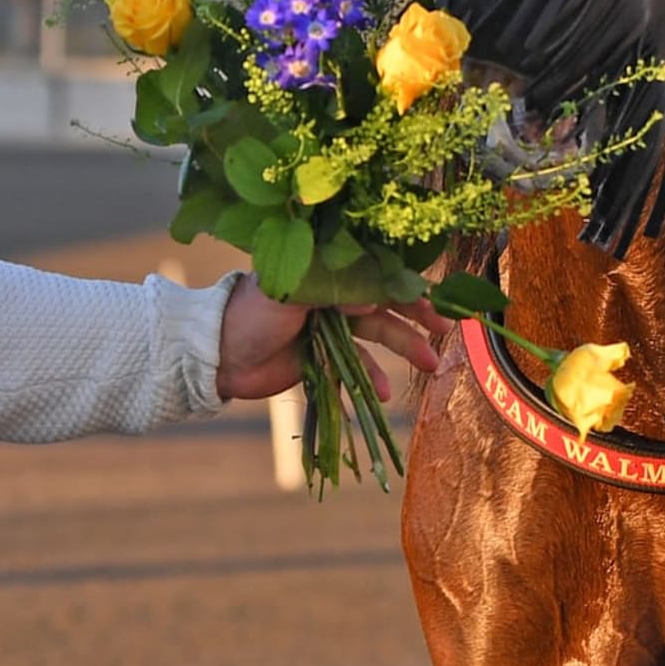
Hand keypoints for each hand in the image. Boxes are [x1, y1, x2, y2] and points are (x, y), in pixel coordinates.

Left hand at [215, 286, 453, 401]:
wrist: (218, 355)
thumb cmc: (250, 314)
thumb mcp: (292, 292)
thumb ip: (333, 291)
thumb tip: (374, 298)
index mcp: (326, 271)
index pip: (377, 274)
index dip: (407, 286)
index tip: (436, 299)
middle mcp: (333, 296)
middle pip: (385, 305)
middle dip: (417, 318)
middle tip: (446, 330)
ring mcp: (330, 327)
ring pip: (378, 336)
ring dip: (405, 349)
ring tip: (431, 364)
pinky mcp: (323, 356)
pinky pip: (357, 367)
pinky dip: (373, 378)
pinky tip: (384, 394)